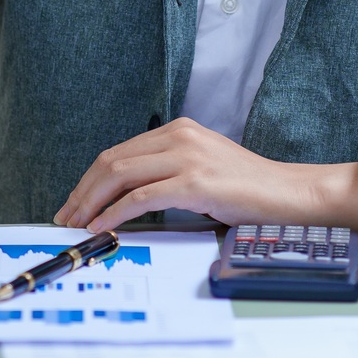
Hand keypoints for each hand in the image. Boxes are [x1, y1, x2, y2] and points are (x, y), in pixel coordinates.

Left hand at [53, 118, 357, 234]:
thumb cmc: (250, 190)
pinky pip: (142, 198)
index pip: (119, 152)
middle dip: (83, 191)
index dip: (90, 179)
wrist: (291, 195)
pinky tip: (102, 227)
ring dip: (91, 202)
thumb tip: (125, 199)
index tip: (75, 202)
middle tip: (65, 216)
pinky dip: (115, 213)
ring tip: (76, 224)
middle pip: (112, 160)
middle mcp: (179, 136)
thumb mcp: (202, 169)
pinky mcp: (195, 181)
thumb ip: (167, 173)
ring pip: (120, 175)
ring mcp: (187, 156)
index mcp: (178, 130)